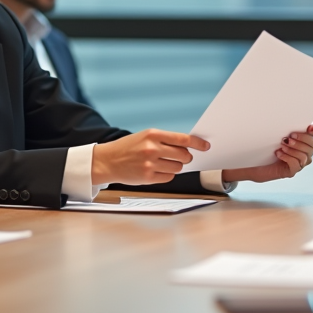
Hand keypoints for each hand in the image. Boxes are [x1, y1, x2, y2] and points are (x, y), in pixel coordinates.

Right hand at [91, 129, 209, 184]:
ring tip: (163, 163)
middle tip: (182, 157)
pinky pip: (168, 178)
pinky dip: (166, 175)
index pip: (183, 139)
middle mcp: (152, 148)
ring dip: (175, 166)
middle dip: (186, 157)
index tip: (205, 146)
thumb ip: (165, 140)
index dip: (198, 143)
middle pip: (184, 155)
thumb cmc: (128, 147)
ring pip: (177, 168)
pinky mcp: (147, 177)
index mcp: (152, 134)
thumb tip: (189, 147)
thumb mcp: (145, 136)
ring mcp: (149, 164)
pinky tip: (156, 170)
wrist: (107, 160)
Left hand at [221, 125, 312, 183]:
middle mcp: (304, 151)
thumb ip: (282, 125)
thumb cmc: (263, 145)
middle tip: (287, 137)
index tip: (309, 128)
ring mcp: (299, 163)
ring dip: (293, 149)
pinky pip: (296, 164)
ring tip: (281, 145)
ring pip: (305, 156)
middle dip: (301, 139)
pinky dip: (288, 157)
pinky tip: (278, 153)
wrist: (252, 163)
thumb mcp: (274, 132)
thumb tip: (284, 111)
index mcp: (302, 139)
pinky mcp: (291, 172)